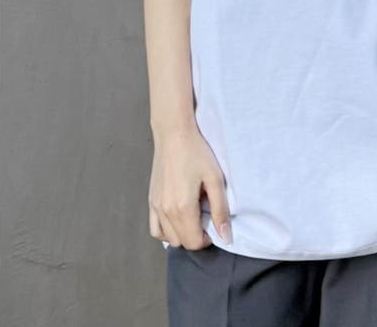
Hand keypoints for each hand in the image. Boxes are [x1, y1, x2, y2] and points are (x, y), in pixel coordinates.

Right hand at [148, 125, 231, 249]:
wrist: (174, 135)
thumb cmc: (197, 153)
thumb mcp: (215, 179)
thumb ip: (220, 210)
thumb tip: (225, 237)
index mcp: (182, 207)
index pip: (194, 242)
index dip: (207, 239)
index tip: (214, 225)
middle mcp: (165, 211)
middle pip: (181, 242)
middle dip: (196, 238)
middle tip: (206, 219)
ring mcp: (155, 207)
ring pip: (168, 239)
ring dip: (182, 235)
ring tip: (193, 219)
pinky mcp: (151, 200)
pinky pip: (155, 229)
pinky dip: (166, 231)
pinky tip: (178, 220)